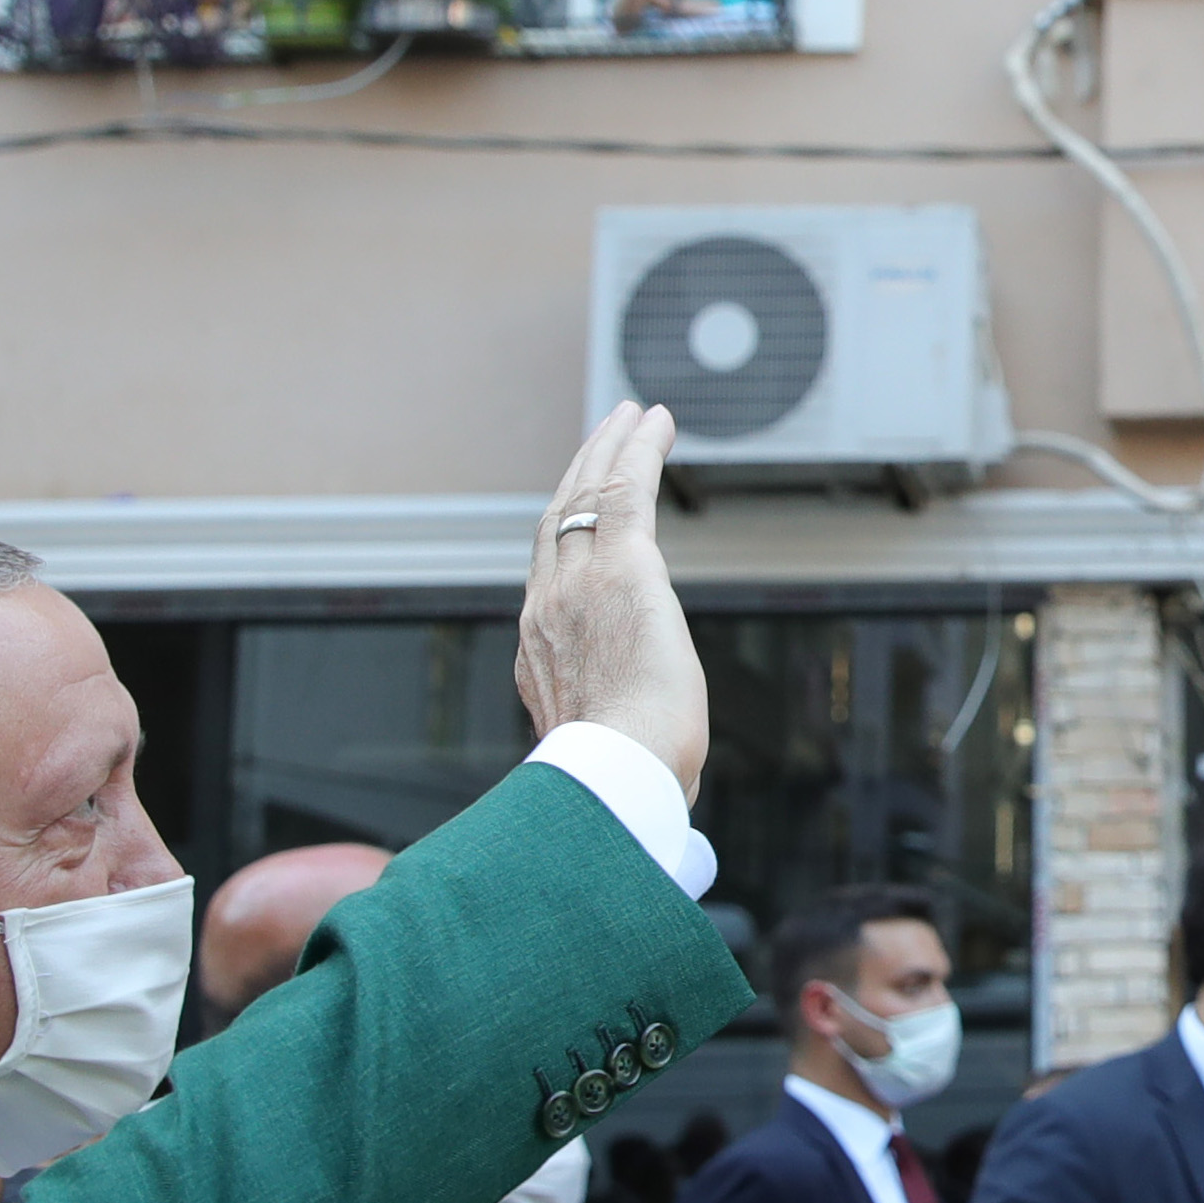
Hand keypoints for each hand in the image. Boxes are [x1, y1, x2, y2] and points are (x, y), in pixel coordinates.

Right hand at [516, 402, 711, 796]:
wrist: (615, 776)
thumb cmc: (622, 787)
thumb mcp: (612, 762)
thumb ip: (623, 751)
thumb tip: (663, 783)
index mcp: (540, 656)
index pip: (550, 578)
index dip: (566, 534)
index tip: (581, 507)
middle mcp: (547, 610)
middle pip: (559, 520)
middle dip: (579, 472)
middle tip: (603, 436)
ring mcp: (579, 585)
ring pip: (589, 494)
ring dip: (609, 448)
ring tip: (631, 415)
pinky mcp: (624, 568)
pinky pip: (627, 489)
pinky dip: (640, 450)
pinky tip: (656, 420)